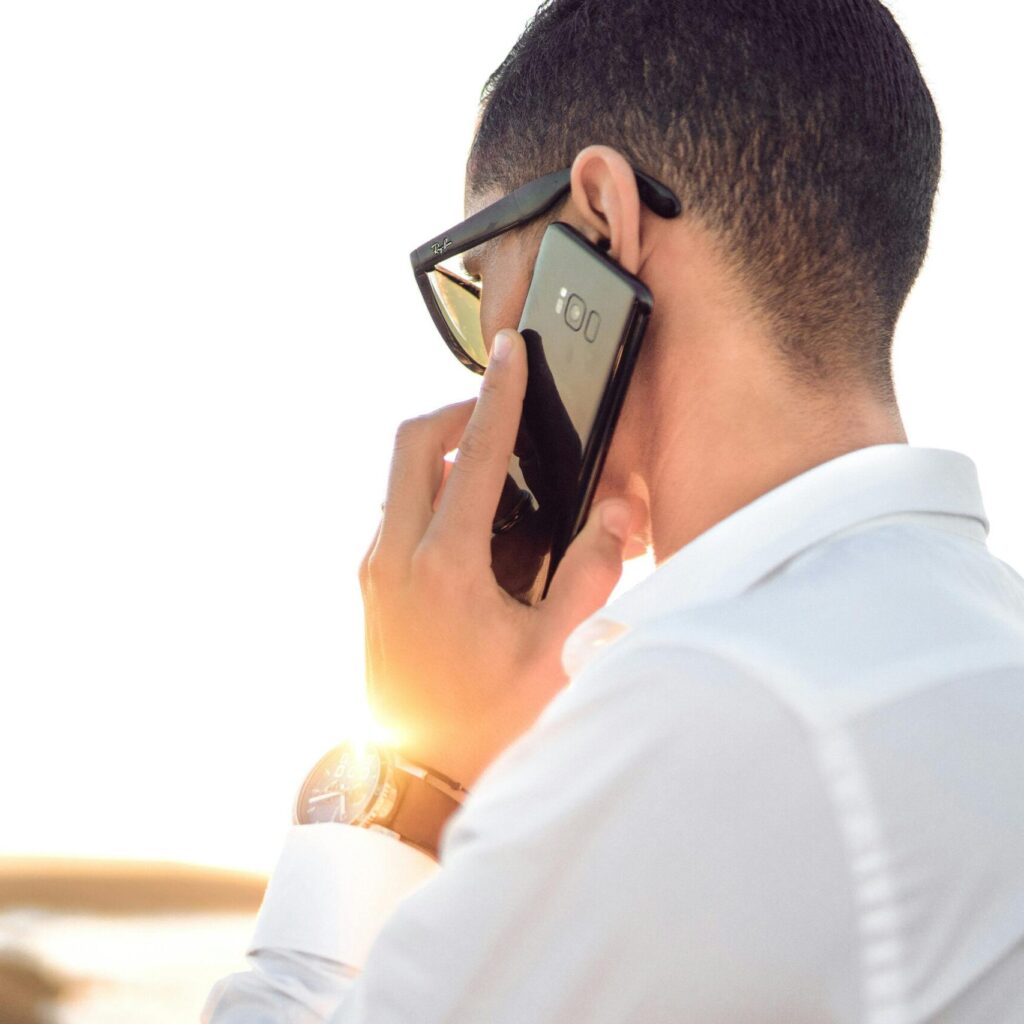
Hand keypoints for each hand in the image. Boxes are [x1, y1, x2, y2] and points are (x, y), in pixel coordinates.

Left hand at [359, 329, 636, 788]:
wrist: (416, 779)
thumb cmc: (485, 723)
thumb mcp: (556, 652)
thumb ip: (593, 573)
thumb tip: (615, 510)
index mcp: (443, 567)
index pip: (473, 455)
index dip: (499, 395)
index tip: (511, 353)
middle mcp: (394, 558)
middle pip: (411, 444)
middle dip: (455, 412)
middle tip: (498, 413)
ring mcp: (374, 571)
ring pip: (398, 476)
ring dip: (439, 452)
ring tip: (493, 466)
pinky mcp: (370, 586)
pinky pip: (396, 509)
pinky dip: (429, 490)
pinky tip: (471, 518)